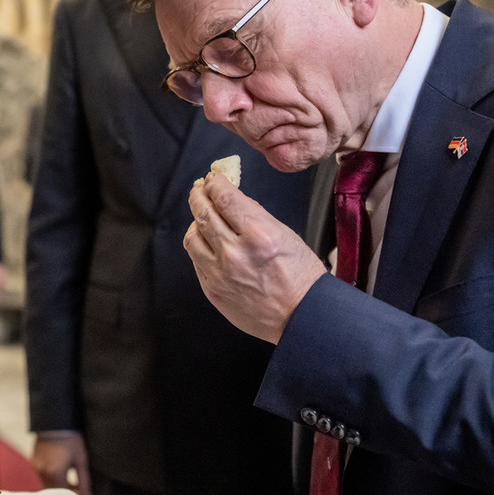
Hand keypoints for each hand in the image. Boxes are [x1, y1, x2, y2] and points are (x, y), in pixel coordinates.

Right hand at [31, 431, 91, 494]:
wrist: (54, 422)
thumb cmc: (71, 440)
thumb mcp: (80, 460)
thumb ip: (84, 482)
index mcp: (55, 473)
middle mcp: (43, 473)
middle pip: (55, 493)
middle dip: (67, 494)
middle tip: (79, 490)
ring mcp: (36, 468)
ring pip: (48, 487)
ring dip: (59, 487)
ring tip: (71, 481)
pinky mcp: (33, 463)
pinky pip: (43, 478)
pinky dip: (52, 480)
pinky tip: (61, 472)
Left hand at [185, 171, 326, 343]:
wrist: (300, 316)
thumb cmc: (299, 276)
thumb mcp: (285, 234)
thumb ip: (255, 215)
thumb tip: (232, 197)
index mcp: (259, 234)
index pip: (225, 198)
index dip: (214, 183)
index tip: (213, 178)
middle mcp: (235, 253)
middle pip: (203, 213)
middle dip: (198, 195)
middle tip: (199, 188)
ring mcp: (220, 273)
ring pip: (193, 237)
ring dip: (196, 221)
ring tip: (202, 216)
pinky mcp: (212, 289)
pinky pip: (196, 259)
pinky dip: (199, 246)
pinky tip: (207, 241)